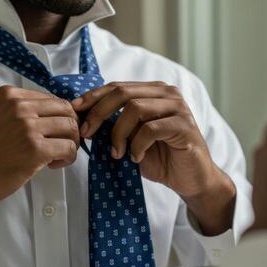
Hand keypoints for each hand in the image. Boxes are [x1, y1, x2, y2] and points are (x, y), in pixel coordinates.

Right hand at [0, 85, 79, 231]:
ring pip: (71, 128)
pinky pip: (69, 148)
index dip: (58, 117)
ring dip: (70, 143)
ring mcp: (27, 127)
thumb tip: (51, 115)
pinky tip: (53, 165)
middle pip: (65, 110)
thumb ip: (18, 111)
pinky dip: (69, 157)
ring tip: (55, 157)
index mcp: (8, 95)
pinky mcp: (35, 149)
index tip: (51, 133)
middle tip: (60, 145)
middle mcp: (19, 106)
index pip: (51, 99)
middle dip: (69, 129)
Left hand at [71, 81, 235, 234]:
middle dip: (99, 112)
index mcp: (154, 92)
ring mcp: (179, 108)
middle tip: (86, 133)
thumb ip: (116, 124)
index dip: (93, 97)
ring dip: (119, 133)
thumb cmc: (161, 158)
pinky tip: (136, 157)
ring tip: (116, 153)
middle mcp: (168, 94)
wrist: (191, 180)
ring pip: (135, 108)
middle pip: (123, 92)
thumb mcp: (132, 138)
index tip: (75, 111)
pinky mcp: (185, 126)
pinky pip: (151, 129)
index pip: (118, 86)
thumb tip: (84, 117)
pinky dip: (137, 145)